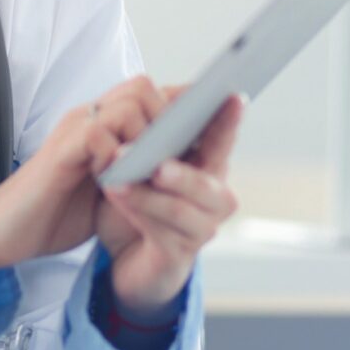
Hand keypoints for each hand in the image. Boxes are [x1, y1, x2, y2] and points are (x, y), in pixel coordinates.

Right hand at [0, 76, 169, 280]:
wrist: (6, 231)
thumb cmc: (58, 211)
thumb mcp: (111, 188)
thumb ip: (137, 169)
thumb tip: (181, 167)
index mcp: (101, 124)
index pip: (148, 92)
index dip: (180, 102)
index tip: (209, 120)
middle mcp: (88, 118)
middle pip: (143, 87)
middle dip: (169, 119)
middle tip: (176, 157)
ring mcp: (73, 130)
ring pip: (128, 103)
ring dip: (149, 137)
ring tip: (151, 171)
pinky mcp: (61, 151)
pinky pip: (99, 135)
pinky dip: (118, 157)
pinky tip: (119, 182)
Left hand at [94, 88, 243, 316]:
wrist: (129, 258)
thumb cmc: (141, 203)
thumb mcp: (146, 165)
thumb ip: (155, 136)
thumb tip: (153, 91)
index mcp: (210, 170)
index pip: (222, 141)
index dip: (228, 121)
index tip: (232, 96)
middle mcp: (214, 200)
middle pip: (206, 183)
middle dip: (181, 172)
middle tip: (157, 164)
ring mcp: (200, 229)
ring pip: (180, 209)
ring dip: (147, 194)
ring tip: (118, 179)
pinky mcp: (178, 254)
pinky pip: (160, 231)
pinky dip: (137, 210)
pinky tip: (116, 194)